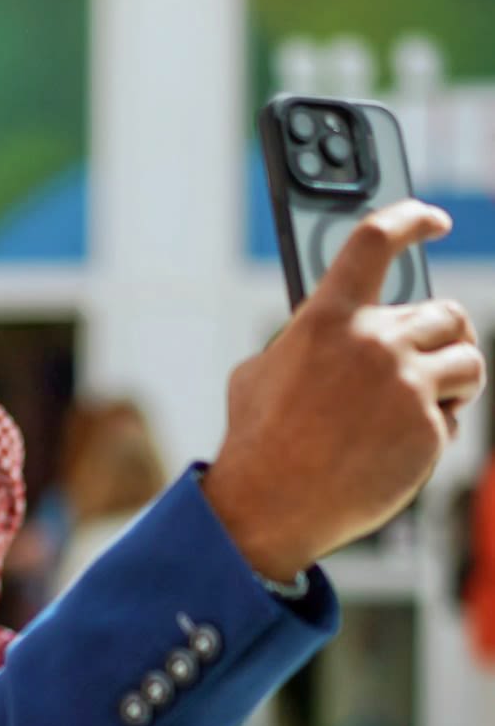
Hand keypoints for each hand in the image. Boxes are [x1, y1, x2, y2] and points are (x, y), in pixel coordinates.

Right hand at [203, 201, 483, 581]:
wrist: (270, 506)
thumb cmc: (258, 443)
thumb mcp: (259, 372)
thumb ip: (303, 341)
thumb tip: (322, 338)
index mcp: (328, 318)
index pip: (376, 240)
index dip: (411, 219)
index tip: (433, 220)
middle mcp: (373, 341)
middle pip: (445, 312)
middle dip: (441, 338)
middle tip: (428, 361)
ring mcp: (406, 384)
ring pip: (468, 358)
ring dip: (456, 377)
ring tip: (432, 400)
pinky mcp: (428, 427)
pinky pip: (456, 414)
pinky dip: (439, 428)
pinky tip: (403, 447)